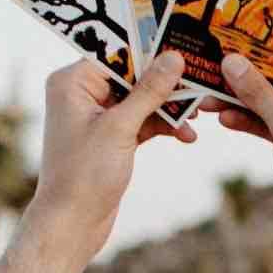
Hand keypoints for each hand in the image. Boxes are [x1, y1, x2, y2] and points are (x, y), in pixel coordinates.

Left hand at [0, 53, 188, 272]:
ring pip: (142, 100)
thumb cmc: (83, 174)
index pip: (117, 54)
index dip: (151, 52)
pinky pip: (144, 121)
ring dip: (170, 109)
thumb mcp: (120, 128)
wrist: (72, 222)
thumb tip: (173, 59)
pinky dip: (164, 127)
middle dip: (166, 84)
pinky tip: (187, 135)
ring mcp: (99, 117)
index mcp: (72, 83)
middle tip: (199, 84)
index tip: (183, 50)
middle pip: (133, 76)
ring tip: (200, 115)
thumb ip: (149, 92)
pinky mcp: (113, 137)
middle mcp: (83, 94)